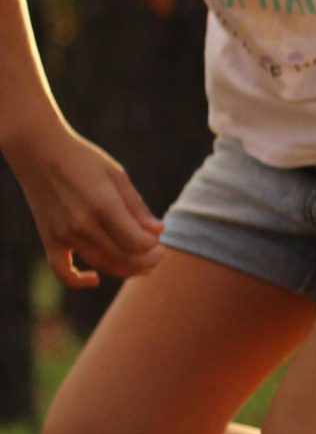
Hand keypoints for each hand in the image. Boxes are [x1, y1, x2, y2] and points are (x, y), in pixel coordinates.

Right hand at [6, 124, 162, 286]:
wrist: (39, 152)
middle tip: (158, 254)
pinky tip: (95, 279)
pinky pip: (62, 271)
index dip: (153, 245)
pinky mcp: (49, 239)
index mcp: (104, 207)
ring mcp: (64, 235)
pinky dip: (78, 281)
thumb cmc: (83, 160)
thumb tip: (158, 231)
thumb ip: (137, 207)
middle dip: (147, 260)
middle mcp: (83, 225)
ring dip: (126, 270)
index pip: (137, 243)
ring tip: (143, 266)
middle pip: (123, 258)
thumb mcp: (117, 176)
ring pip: (101, 265)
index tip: (158, 237)